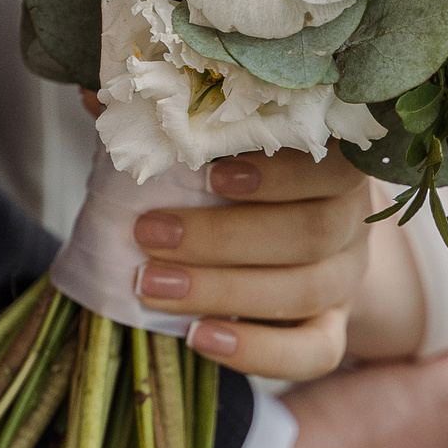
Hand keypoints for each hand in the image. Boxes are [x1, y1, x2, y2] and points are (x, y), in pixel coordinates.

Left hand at [127, 148, 373, 381]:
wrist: (298, 242)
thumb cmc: (243, 180)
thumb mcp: (219, 148)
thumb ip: (170, 124)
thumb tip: (96, 94)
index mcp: (333, 164)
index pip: (328, 164)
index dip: (276, 173)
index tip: (208, 174)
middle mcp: (351, 221)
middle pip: (310, 233)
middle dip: (222, 238)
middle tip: (148, 236)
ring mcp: (347, 279)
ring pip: (305, 290)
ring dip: (223, 290)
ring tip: (151, 287)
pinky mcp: (334, 328)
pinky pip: (314, 352)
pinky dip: (256, 351)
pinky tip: (199, 338)